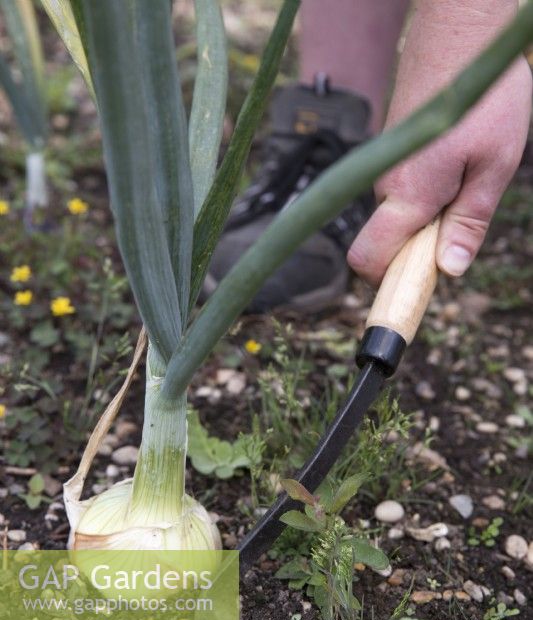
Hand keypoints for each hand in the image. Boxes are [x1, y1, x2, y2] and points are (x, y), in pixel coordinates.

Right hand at [347, 0, 531, 286]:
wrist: (461, 28)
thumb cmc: (484, 98)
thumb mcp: (494, 166)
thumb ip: (468, 223)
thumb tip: (450, 271)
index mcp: (409, 196)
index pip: (368, 259)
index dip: (389, 282)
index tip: (418, 289)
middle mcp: (386, 186)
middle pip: (388, 243)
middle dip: (421, 247)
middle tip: (464, 220)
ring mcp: (384, 168)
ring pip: (399, 216)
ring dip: (429, 215)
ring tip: (469, 175)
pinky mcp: (391, 153)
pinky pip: (402, 190)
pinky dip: (427, 190)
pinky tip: (456, 159)